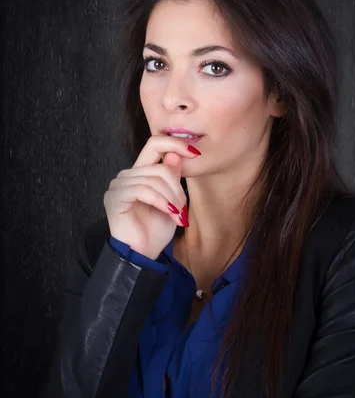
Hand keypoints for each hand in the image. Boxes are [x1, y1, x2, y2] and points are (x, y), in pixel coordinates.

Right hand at [103, 135, 200, 259]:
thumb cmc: (155, 230)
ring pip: (155, 179)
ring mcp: (119, 185)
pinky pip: (143, 190)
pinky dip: (161, 202)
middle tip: (183, 210)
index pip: (155, 144)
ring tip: (178, 216)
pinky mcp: (115, 197)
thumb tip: (177, 153)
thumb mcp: (172, 200)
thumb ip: (173, 177)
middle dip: (178, 189)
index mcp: (141, 172)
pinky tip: (169, 213)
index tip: (195, 153)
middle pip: (160, 167)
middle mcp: (127, 175)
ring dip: (172, 199)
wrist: (142, 255)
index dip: (175, 143)